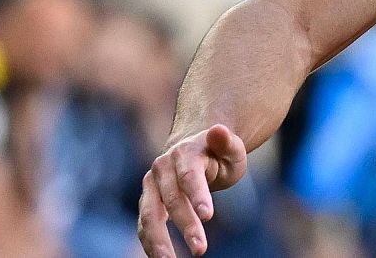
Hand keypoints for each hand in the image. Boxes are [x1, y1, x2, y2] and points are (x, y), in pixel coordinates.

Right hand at [138, 124, 247, 256]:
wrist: (194, 152)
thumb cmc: (219, 154)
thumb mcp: (231, 148)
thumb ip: (227, 142)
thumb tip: (218, 129)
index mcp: (184, 153)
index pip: (189, 177)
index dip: (198, 196)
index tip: (208, 216)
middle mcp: (162, 168)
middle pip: (171, 200)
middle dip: (186, 225)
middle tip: (201, 250)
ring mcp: (151, 187)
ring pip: (149, 216)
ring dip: (159, 241)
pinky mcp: (147, 203)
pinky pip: (144, 226)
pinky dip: (150, 244)